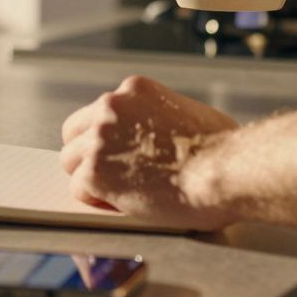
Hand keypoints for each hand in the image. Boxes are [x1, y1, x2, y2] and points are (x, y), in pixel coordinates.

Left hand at [59, 76, 238, 230]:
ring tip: (116, 194)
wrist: (226, 170)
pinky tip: (118, 205)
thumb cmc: (224, 149)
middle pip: (74, 132)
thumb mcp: (193, 112)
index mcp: (134, 91)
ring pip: (70, 161)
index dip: (106, 137)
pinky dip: (95, 201)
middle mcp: (111, 107)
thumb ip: (166, 117)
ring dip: (89, 178)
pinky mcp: (96, 171)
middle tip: (109, 176)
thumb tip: (169, 135)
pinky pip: (78, 189)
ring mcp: (100, 139)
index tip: (119, 154)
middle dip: (87, 154)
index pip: (99, 112)